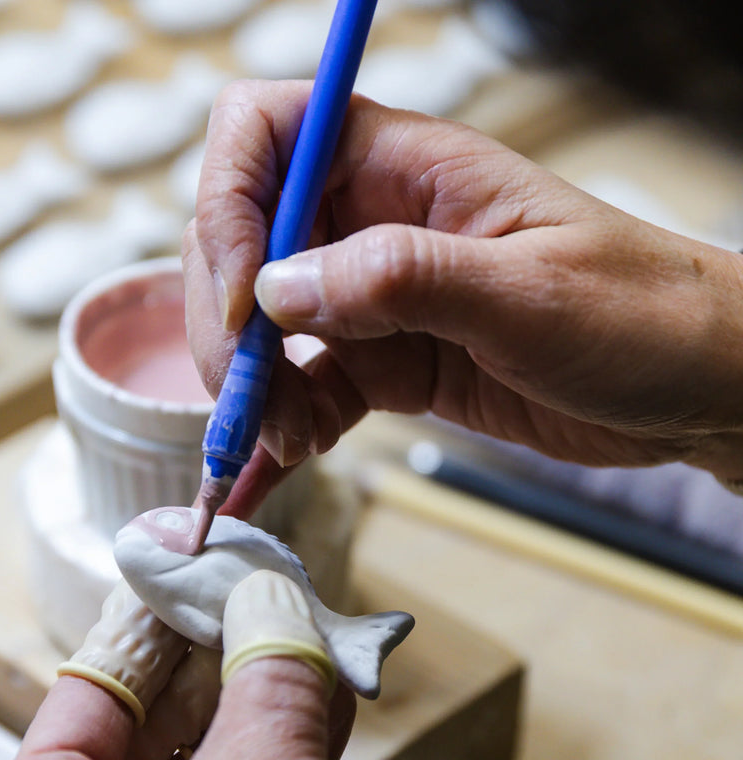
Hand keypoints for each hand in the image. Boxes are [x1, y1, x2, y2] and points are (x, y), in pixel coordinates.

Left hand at [0, 573, 400, 759]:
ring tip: (304, 638)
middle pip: (148, 720)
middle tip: (267, 599)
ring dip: (256, 707)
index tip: (202, 569)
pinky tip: (322, 706)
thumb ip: (267, 679)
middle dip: (219, 662)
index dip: (156, 620)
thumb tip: (274, 600)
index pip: (95, 682)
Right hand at [184, 81, 742, 515]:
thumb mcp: (527, 292)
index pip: (266, 134)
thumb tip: (279, 290)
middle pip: (243, 245)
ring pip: (265, 328)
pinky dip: (283, 428)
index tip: (246, 298)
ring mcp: (373, 298)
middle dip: (233, 327)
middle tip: (254, 403)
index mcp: (405, 168)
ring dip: (255, 390)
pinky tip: (287, 463)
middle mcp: (372, 223)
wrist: (692, 389)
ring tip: (291, 443)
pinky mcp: (384, 363)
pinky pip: (305, 388)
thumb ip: (400, 279)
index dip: (230, 203)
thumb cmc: (639, 314)